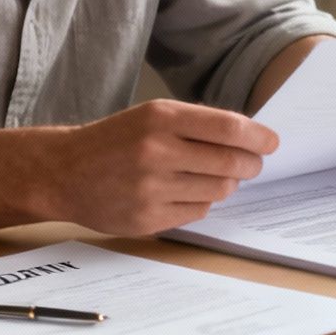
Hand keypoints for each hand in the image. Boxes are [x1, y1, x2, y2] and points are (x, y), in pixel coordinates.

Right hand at [45, 100, 276, 235]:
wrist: (64, 172)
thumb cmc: (115, 140)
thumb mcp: (151, 115)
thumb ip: (197, 124)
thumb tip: (250, 138)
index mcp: (161, 118)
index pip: (229, 128)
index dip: (258, 137)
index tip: (271, 142)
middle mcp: (157, 151)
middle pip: (230, 162)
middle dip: (249, 164)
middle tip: (252, 164)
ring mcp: (152, 188)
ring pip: (218, 190)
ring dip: (225, 184)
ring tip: (212, 176)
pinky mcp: (148, 219)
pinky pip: (198, 212)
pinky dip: (201, 202)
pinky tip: (185, 192)